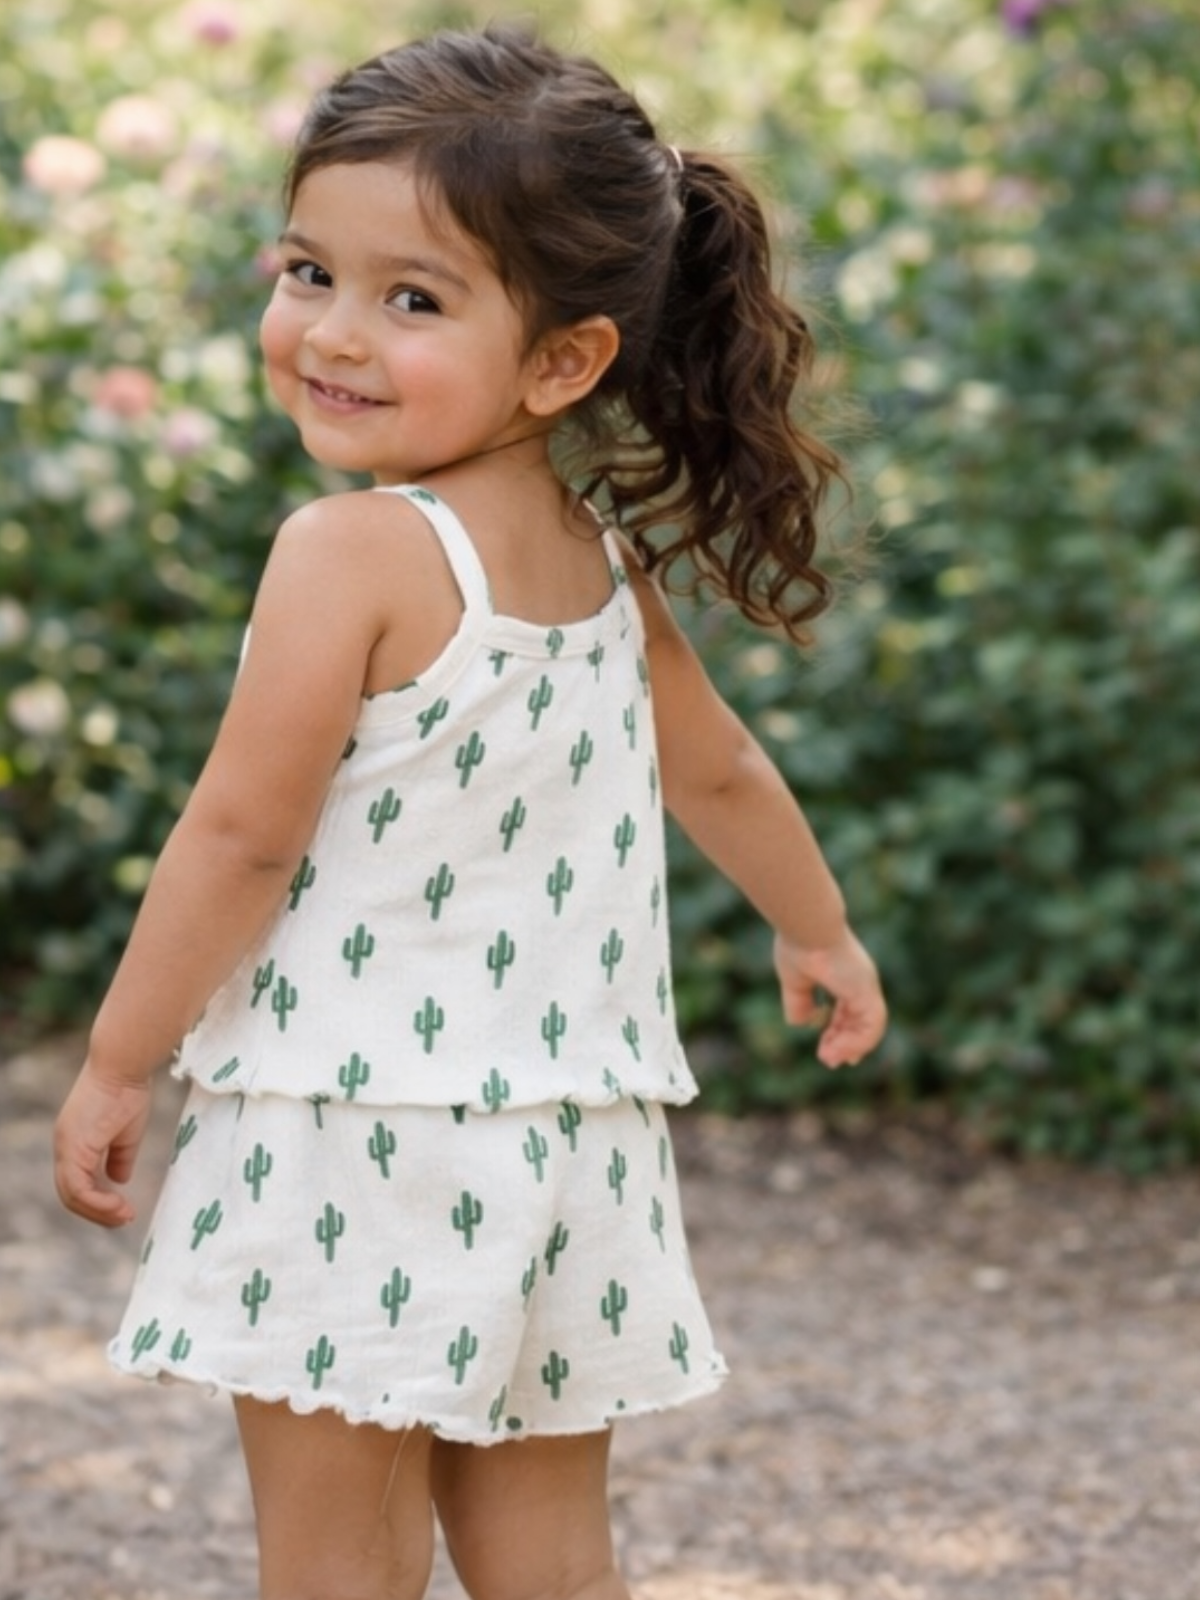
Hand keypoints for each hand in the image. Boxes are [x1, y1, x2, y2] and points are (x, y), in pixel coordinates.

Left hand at [54, 1060, 152, 1227]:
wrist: (124, 1065)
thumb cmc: (128, 1090)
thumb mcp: (126, 1133)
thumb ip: (120, 1157)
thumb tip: (119, 1180)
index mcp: (75, 1141)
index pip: (77, 1182)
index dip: (99, 1200)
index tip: (125, 1209)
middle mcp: (64, 1146)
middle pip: (70, 1194)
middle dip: (98, 1212)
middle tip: (125, 1219)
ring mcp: (65, 1146)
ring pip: (71, 1195)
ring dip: (99, 1211)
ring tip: (125, 1215)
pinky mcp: (73, 1146)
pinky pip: (77, 1187)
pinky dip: (97, 1201)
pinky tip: (118, 1203)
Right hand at [774, 928, 886, 1068]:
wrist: (806, 928)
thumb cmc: (798, 945)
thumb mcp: (794, 981)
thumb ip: (798, 1002)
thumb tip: (801, 1024)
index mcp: (845, 975)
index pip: (850, 1009)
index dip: (841, 1030)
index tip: (827, 1048)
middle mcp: (860, 981)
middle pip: (861, 1021)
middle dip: (846, 1043)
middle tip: (829, 1061)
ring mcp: (866, 986)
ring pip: (870, 1027)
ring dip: (850, 1047)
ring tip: (829, 1060)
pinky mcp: (868, 992)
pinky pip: (871, 1027)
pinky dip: (856, 1043)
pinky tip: (837, 1050)